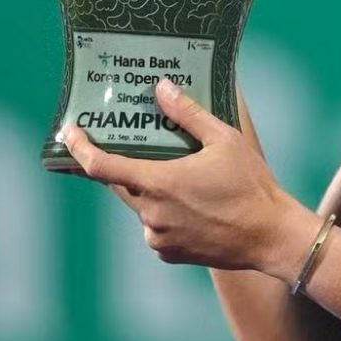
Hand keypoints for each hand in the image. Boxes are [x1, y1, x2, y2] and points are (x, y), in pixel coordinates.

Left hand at [61, 78, 303, 275]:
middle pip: (121, 184)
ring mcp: (158, 236)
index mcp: (160, 183)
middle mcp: (152, 213)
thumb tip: (162, 88)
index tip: (70, 133)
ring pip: (142, 205)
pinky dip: (165, 211)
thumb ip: (189, 114)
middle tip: (134, 143)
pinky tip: (193, 201)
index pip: (103, 167)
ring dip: (152, 188)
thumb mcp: (224, 139)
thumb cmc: (250, 184)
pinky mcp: (168, 252)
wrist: (270, 235)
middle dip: (124, 163)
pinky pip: (156, 225)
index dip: (81, 149)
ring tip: (181, 174)